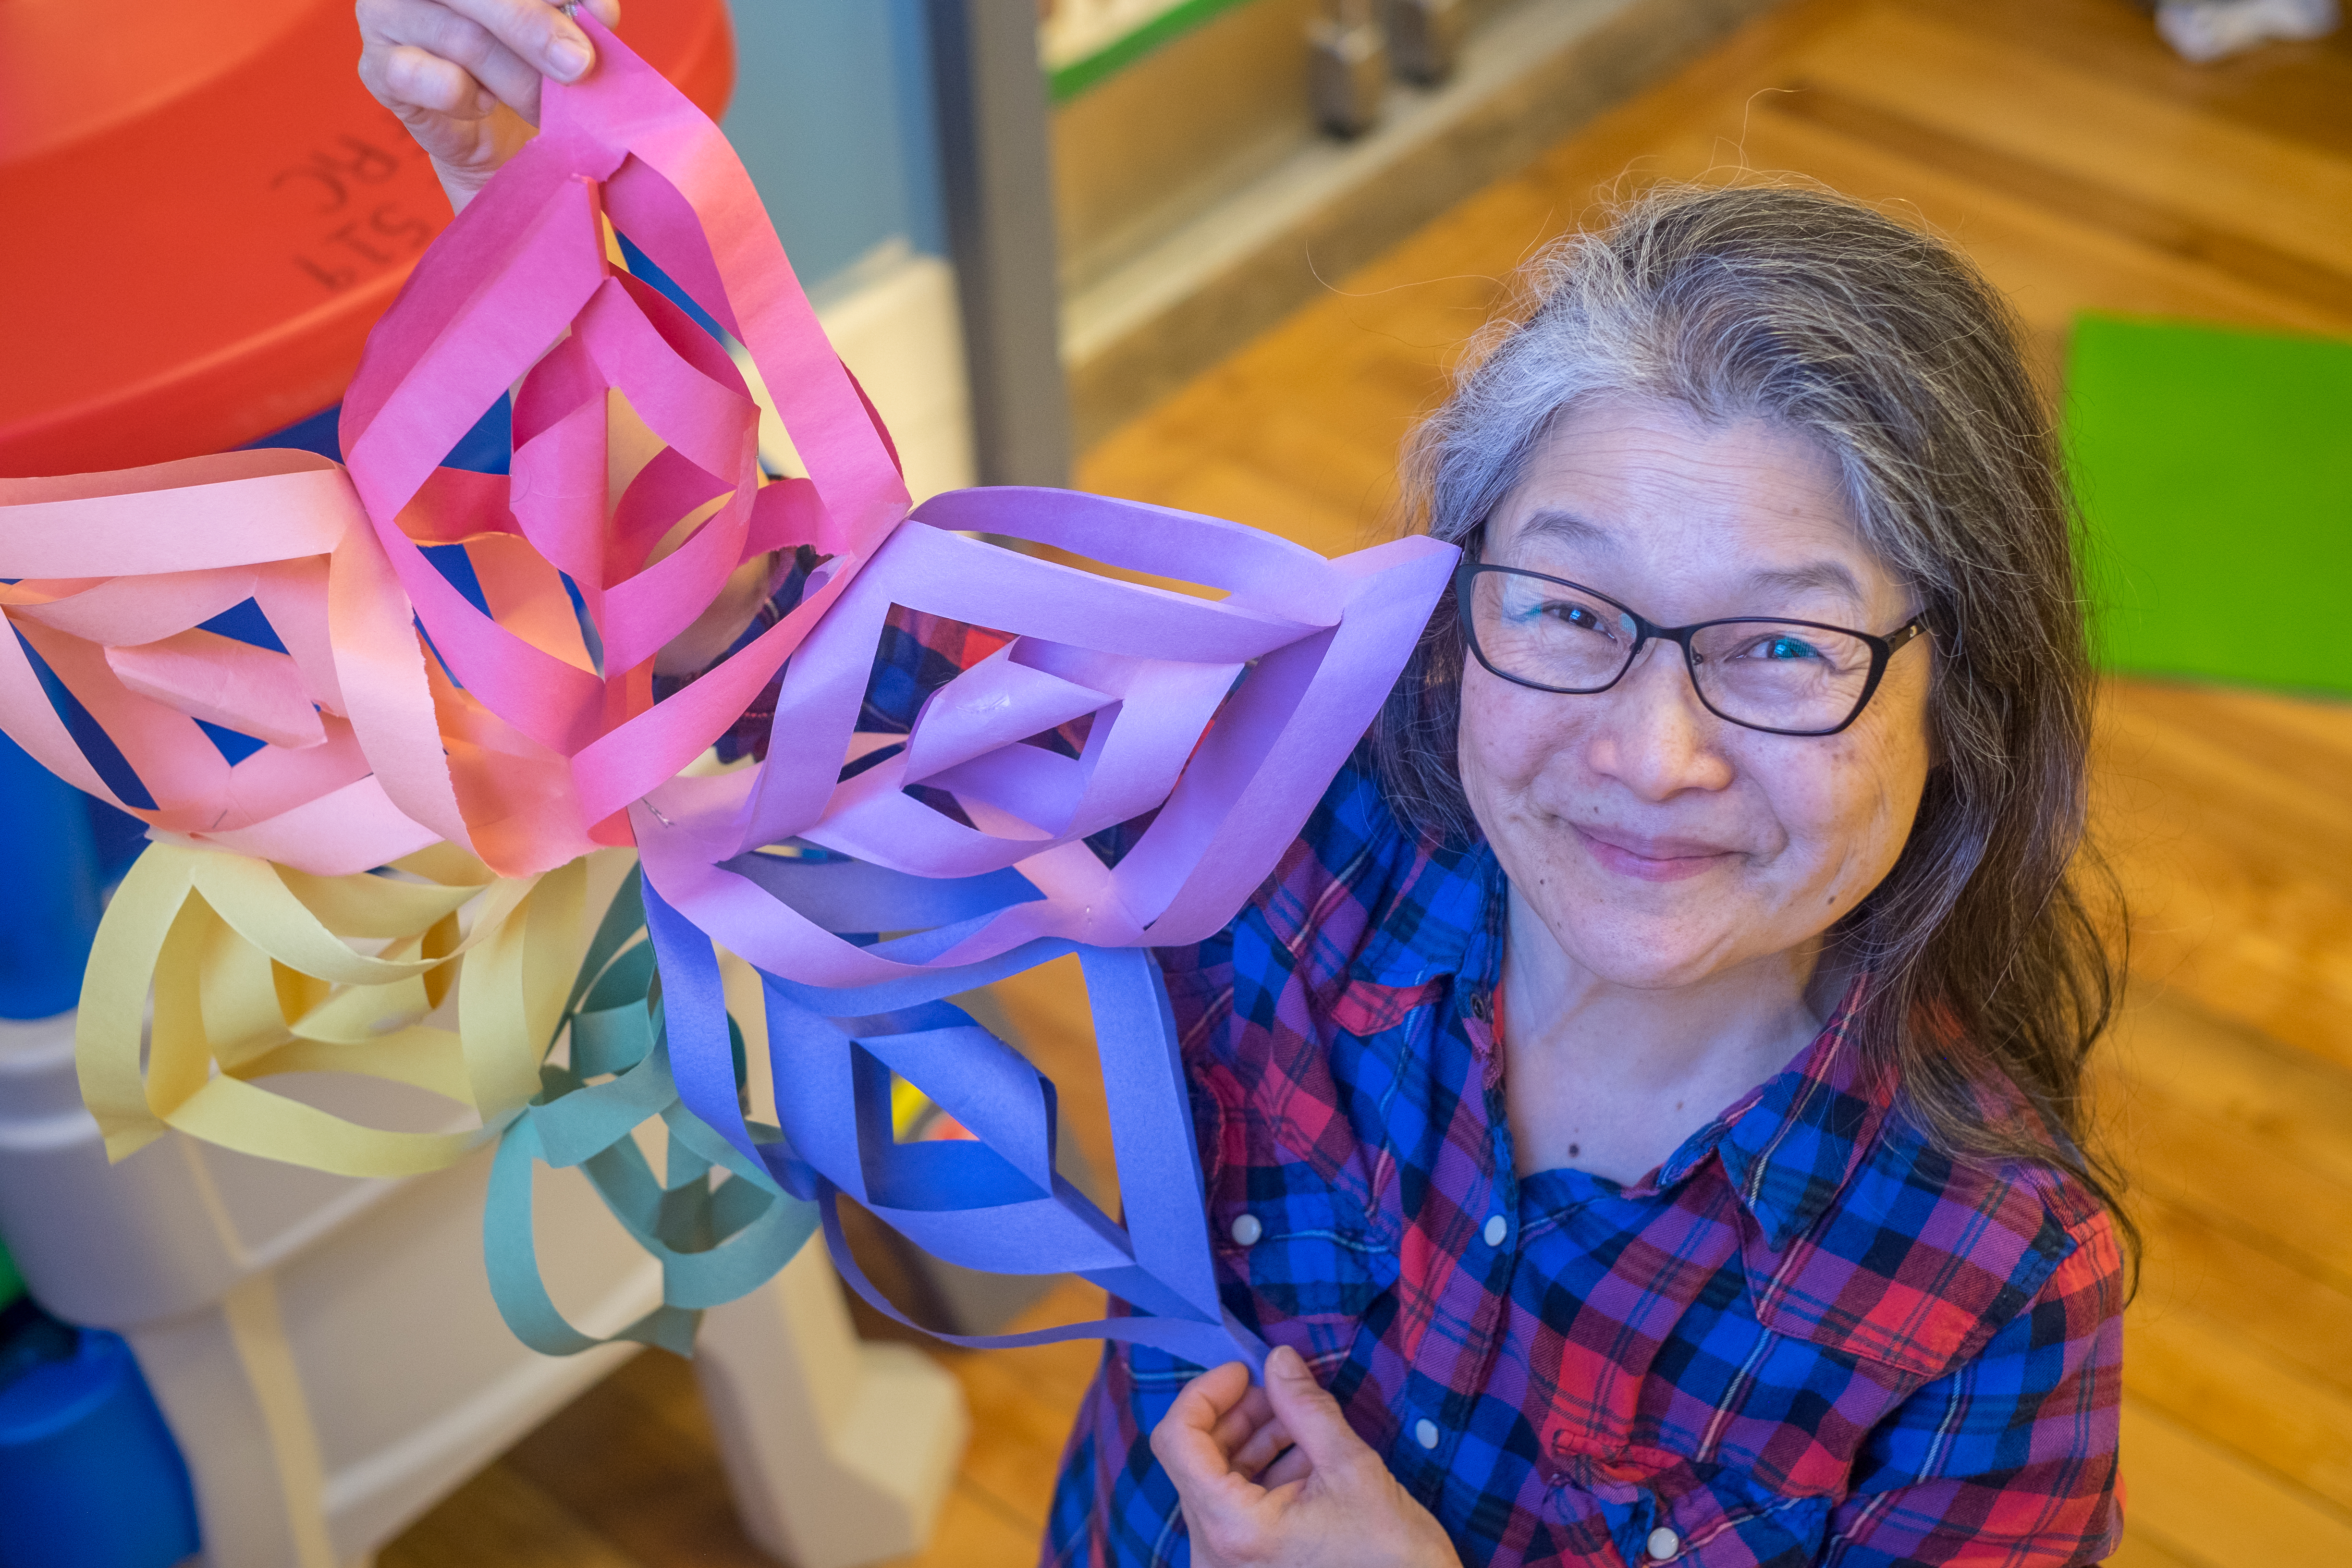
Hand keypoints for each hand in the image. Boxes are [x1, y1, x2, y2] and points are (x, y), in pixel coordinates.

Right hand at [356, 0, 622, 210]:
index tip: (606, 16)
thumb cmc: (526, 66)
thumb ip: (569, 14)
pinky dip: (464, 96)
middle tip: (580, 67)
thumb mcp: (554, 31)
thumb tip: (600, 15)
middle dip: (536, 30)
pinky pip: (422, 77)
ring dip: (518, 81)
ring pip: (464, 41)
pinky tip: (485, 104)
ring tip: (546, 105)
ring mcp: (386, 14)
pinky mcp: (378, 67)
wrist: (496, 132)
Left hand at [1152, 1344, 1460, 1567]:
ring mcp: (1227, 1562)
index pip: (1178, 1441)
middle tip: (1282, 1389)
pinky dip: (1263, 1472)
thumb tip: (1278, 1359)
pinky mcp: (1247, 1565)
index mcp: (1232, 1529)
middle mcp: (1214, 1552)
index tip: (1245, 1369)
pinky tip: (1306, 1456)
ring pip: (1216, 1480)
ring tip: (1303, 1420)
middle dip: (1238, 1413)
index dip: (1205, 1394)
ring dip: (1254, 1439)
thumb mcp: (1352, 1469)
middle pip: (1196, 1458)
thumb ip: (1307, 1408)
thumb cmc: (1391, 1556)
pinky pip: (1236, 1506)